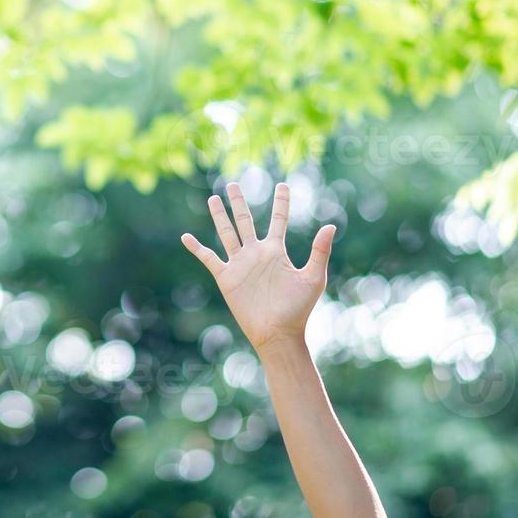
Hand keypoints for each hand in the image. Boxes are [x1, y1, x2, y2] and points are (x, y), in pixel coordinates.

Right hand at [182, 182, 335, 350]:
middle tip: (233, 184)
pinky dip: (197, 248)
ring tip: (212, 199)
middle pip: (245, 221)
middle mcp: (256, 253)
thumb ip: (319, 251)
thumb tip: (331, 225)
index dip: (281, 202)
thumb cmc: (299, 308)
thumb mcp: (313, 277)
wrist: (278, 332)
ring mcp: (240, 264)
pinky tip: (186, 237)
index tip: (282, 185)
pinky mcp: (226, 277)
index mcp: (276, 251)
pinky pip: (208, 258)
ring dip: (219, 216)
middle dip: (239, 203)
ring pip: (227, 233)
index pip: (278, 219)